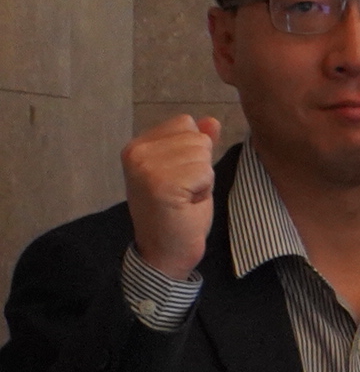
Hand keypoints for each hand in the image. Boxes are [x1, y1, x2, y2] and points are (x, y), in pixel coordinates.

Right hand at [120, 114, 220, 282]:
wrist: (165, 251)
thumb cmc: (178, 212)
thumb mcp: (187, 171)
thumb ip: (196, 145)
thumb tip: (211, 120)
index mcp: (137, 146)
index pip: (185, 123)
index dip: (193, 152)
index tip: (179, 178)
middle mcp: (136, 152)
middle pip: (197, 137)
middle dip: (200, 166)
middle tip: (183, 191)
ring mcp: (146, 167)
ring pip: (203, 152)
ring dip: (202, 178)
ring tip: (184, 197)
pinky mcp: (161, 183)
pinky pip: (205, 171)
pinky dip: (204, 189)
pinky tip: (186, 203)